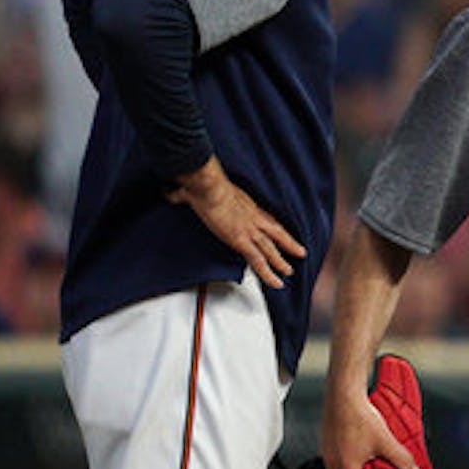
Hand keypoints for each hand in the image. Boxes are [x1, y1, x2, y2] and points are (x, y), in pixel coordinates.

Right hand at [167, 156, 305, 288]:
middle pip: (275, 232)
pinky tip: (277, 282)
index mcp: (245, 205)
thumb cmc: (203, 185)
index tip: (281, 232)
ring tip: (289, 272)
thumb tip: (168, 193)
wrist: (208, 187)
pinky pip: (259, 261)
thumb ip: (182, 193)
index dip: (273, 226)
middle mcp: (252, 218)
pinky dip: (269, 273)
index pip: (264, 218)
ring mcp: (249, 230)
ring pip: (271, 249)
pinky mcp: (242, 241)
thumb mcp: (194, 189)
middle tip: (299, 252)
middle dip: (287, 244)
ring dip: (281, 261)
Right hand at [320, 375, 419, 468]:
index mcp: (346, 468)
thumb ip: (400, 458)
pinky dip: (341, 465)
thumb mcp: (385, 441)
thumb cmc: (358, 417)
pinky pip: (332, 460)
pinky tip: (354, 455)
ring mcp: (327, 452)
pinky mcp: (326, 441)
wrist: (342, 395)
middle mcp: (333, 463)